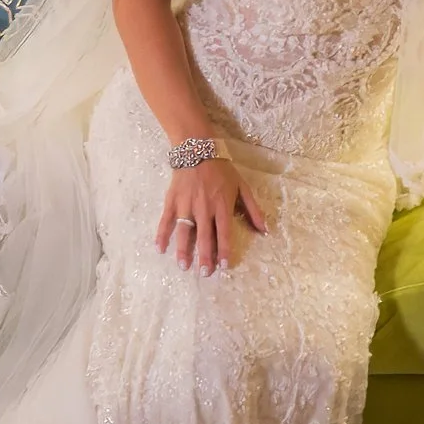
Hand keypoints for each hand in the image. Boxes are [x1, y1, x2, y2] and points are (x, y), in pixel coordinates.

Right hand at [156, 154, 266, 272]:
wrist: (197, 149)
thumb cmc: (221, 169)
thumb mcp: (242, 186)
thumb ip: (253, 209)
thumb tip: (265, 230)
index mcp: (222, 206)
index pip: (224, 233)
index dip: (225, 250)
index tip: (224, 267)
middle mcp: (204, 208)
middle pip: (205, 236)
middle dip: (205, 256)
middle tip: (205, 273)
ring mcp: (186, 205)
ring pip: (185, 231)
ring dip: (184, 249)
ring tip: (183, 266)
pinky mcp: (172, 200)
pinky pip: (166, 219)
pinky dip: (162, 234)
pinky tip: (159, 248)